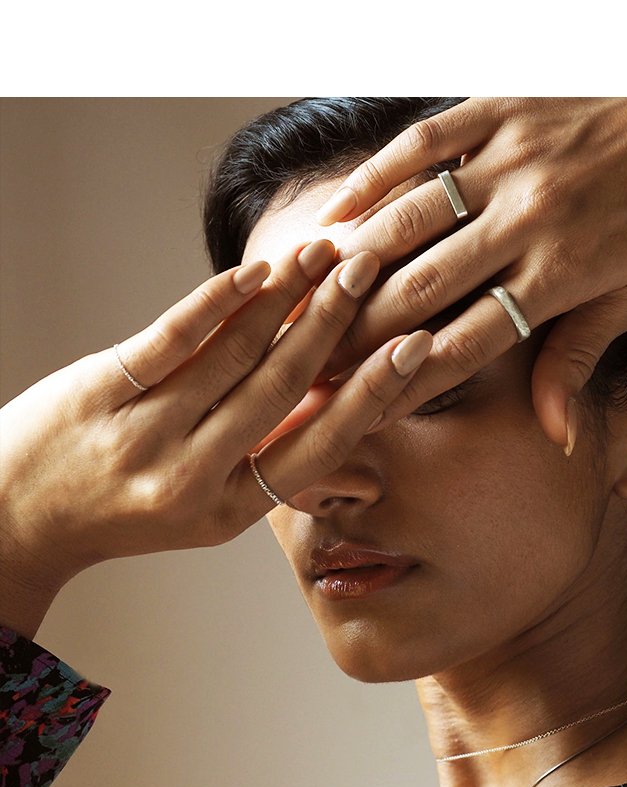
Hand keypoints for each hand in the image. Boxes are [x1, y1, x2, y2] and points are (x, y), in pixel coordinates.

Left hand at [0, 242, 432, 637]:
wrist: (16, 515)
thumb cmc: (120, 505)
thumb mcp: (202, 508)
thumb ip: (262, 460)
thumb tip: (333, 404)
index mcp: (227, 511)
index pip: (315, 446)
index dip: (369, 394)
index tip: (412, 349)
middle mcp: (189, 477)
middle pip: (279, 388)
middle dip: (331, 324)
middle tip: (370, 273)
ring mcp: (141, 433)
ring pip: (231, 355)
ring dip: (285, 298)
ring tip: (324, 255)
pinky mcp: (99, 392)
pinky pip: (171, 339)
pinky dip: (218, 301)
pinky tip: (254, 272)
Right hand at [313, 97, 626, 449]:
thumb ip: (577, 359)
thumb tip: (554, 437)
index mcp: (560, 275)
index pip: (466, 345)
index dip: (406, 382)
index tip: (360, 411)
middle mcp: (525, 222)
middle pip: (422, 290)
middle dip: (359, 335)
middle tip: (309, 367)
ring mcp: (506, 164)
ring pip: (409, 222)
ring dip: (352, 267)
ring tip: (305, 304)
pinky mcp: (494, 112)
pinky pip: (419, 148)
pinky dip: (370, 181)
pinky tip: (332, 218)